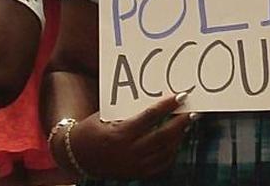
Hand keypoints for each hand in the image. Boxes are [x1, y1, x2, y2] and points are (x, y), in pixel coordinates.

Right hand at [65, 93, 193, 178]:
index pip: (150, 116)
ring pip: (165, 151)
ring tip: (186, 124)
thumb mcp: (107, 116)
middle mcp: (129, 151)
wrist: (77, 156)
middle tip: (192, 112)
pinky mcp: (136, 173)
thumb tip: (155, 98)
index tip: (181, 96)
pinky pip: (160, 164)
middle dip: (180, 123)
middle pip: (163, 136)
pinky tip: (176, 141)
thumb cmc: (92, 129)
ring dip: (178, 137)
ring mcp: (134, 165)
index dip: (168, 105)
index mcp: (120, 133)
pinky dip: (171, 152)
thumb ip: (129, 110)